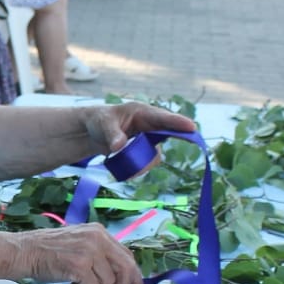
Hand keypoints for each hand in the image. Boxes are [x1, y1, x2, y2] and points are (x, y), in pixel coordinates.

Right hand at [11, 223, 144, 283]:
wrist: (24, 251)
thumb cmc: (48, 252)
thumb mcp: (79, 243)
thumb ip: (99, 254)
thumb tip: (120, 276)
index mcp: (99, 232)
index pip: (127, 255)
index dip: (135, 275)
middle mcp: (98, 238)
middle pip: (125, 268)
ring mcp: (89, 251)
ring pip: (108, 282)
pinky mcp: (79, 265)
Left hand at [81, 102, 197, 173]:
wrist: (91, 131)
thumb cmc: (99, 121)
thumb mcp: (104, 124)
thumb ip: (112, 134)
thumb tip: (119, 147)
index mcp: (142, 112)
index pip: (163, 117)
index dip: (178, 122)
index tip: (192, 127)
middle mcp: (149, 125)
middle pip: (167, 134)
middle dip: (172, 141)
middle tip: (178, 148)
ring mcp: (148, 138)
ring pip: (156, 154)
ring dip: (145, 163)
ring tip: (129, 169)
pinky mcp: (144, 149)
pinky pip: (148, 161)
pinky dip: (140, 168)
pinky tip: (127, 171)